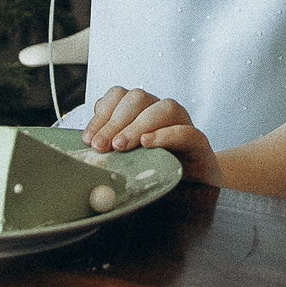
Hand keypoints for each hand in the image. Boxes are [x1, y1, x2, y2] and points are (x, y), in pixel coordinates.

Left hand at [82, 87, 220, 185]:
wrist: (196, 189)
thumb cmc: (157, 173)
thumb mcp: (129, 160)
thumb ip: (111, 149)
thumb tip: (85, 149)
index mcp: (143, 112)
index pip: (120, 97)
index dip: (102, 114)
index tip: (87, 139)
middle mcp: (163, 113)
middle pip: (139, 99)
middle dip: (115, 121)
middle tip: (101, 146)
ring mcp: (184, 124)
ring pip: (164, 108)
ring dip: (138, 125)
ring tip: (121, 146)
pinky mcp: (200, 144)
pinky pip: (187, 131)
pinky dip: (165, 135)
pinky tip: (147, 143)